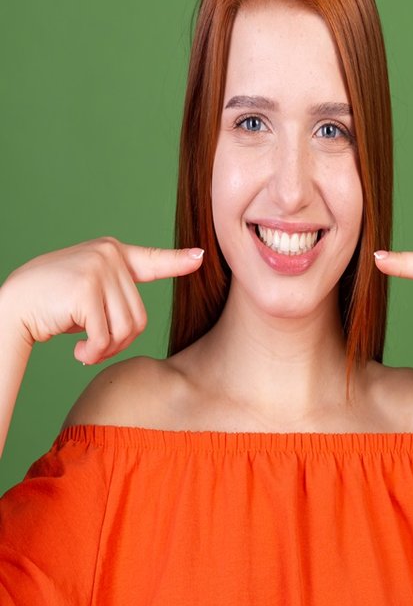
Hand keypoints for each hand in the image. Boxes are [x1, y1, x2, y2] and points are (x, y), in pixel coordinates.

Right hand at [1, 237, 203, 363]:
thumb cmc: (51, 303)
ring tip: (86, 349)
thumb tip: (136, 321)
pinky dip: (94, 353)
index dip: (177, 261)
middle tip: (93, 346)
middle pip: (139, 316)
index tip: (200, 257)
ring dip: (107, 350)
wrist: (11, 305)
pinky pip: (106, 336)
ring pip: (126, 328)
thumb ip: (115, 293)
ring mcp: (99, 268)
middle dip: (119, 341)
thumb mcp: (89, 291)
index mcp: (112, 252)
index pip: (151, 260)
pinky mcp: (87, 289)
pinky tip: (77, 351)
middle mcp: (109, 254)